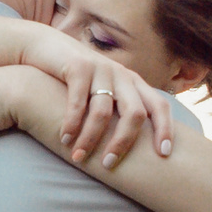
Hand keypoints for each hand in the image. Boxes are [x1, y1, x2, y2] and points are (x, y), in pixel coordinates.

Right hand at [22, 27, 176, 166]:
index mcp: (133, 83)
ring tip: (78, 158)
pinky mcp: (78, 66)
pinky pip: (78, 102)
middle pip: (134, 113)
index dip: (165, 129)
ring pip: (102, 112)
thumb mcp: (103, 90)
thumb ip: (117, 109)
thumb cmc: (76, 78)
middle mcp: (121, 75)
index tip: (164, 154)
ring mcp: (101, 69)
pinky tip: (64, 138)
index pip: (159, 106)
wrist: (45, 47)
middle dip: (123, 142)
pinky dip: (72, 123)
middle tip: (109, 164)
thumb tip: (130, 146)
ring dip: (90, 139)